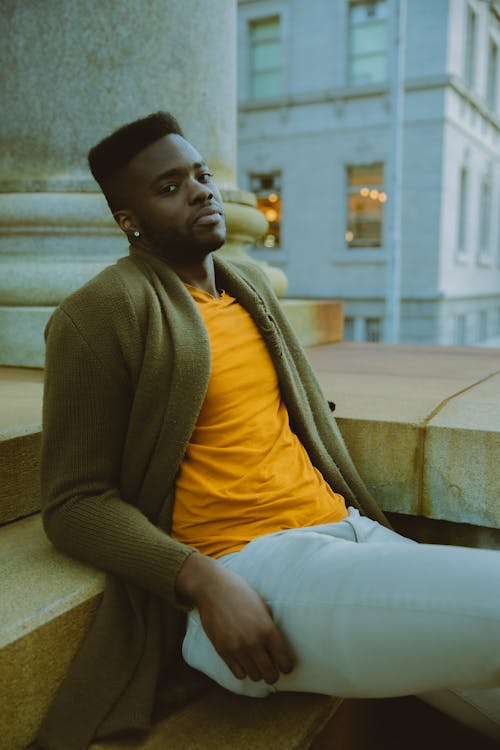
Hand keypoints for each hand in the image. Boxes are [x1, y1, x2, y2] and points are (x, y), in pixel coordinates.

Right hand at [176, 552, 294, 683]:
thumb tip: (278, 649)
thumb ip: (270, 629)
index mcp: (268, 630)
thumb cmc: (241, 594)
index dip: (286, 667)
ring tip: (256, 662)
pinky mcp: (223, 651)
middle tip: (271, 668)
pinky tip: (243, 660)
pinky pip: (238, 674)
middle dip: (273, 674)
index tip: (285, 666)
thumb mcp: (263, 608)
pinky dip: (243, 670)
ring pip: (254, 677)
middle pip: (270, 675)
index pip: (284, 663)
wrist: (213, 589)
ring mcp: (237, 649)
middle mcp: (254, 643)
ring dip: (257, 671)